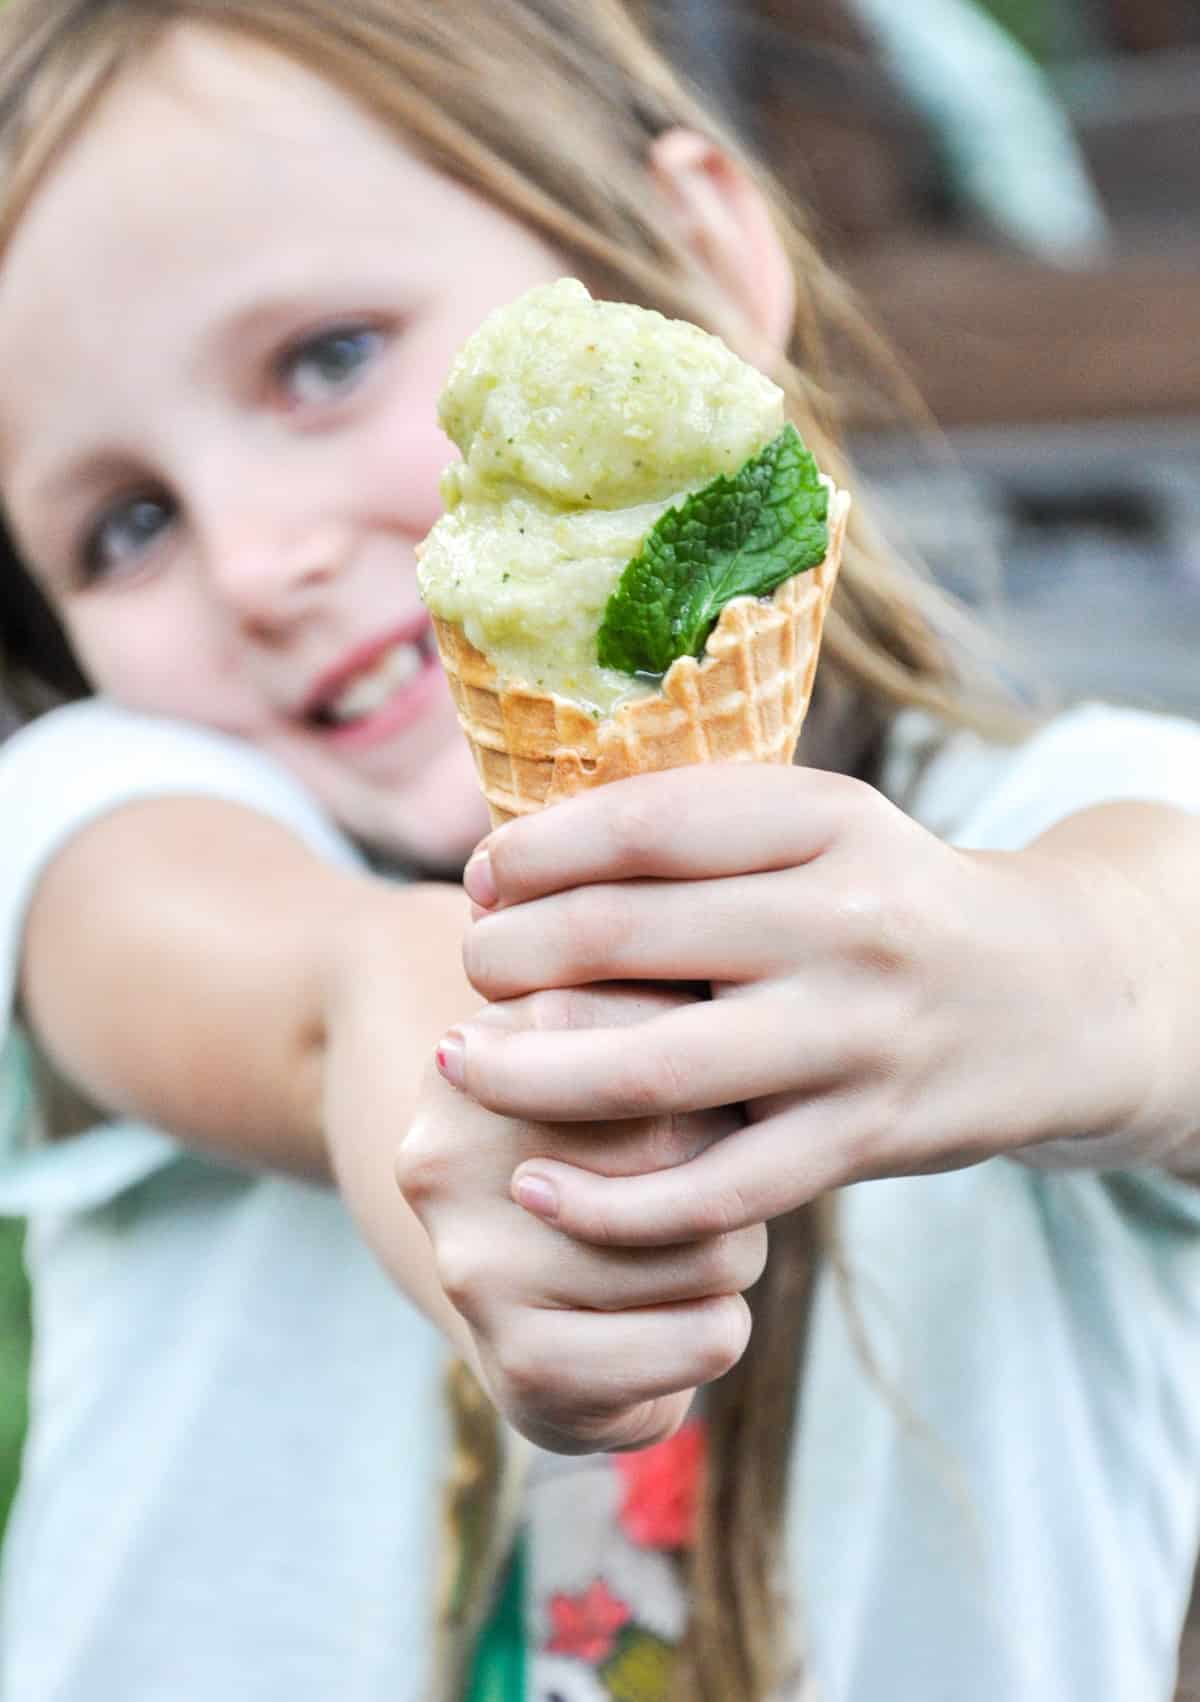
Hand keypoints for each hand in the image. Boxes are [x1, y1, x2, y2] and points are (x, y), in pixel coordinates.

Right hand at [400, 984, 763, 1452]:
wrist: (529, 1301)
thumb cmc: (613, 1142)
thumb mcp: (627, 1042)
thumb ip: (677, 999)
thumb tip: (747, 1016)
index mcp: (478, 1048)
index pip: (658, 1036)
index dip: (719, 1071)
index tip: (708, 1090)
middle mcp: (452, 1151)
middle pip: (688, 1139)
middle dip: (734, 1165)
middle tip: (708, 1179)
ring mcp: (476, 1264)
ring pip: (710, 1247)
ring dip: (734, 1254)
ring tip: (687, 1250)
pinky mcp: (522, 1362)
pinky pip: (703, 1338)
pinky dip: (720, 1330)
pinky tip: (681, 1318)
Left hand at [445, 765, 1147, 1244]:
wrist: (1057, 998)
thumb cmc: (894, 903)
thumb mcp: (826, 828)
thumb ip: (702, 830)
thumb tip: (522, 860)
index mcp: (827, 822)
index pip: (646, 825)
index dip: (536, 851)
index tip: (482, 876)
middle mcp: (845, 924)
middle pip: (627, 939)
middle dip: (512, 954)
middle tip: (472, 968)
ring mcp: (856, 1039)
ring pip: (656, 1072)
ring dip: (529, 1075)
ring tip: (460, 1066)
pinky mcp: (863, 1139)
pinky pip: (716, 1189)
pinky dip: (612, 1201)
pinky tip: (538, 1185)